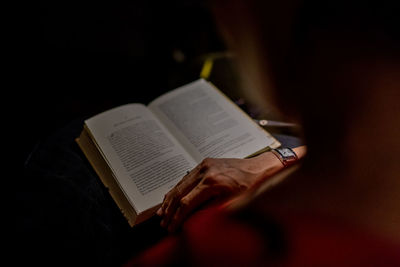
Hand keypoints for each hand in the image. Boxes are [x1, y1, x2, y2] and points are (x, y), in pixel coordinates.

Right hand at [156, 151, 284, 231]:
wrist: (260, 168)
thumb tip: (196, 223)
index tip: (172, 228)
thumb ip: (213, 211)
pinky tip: (172, 198)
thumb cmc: (250, 186)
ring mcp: (204, 165)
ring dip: (170, 200)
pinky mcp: (205, 163)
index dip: (176, 218)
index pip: (186, 203)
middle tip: (163, 223)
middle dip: (169, 210)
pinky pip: (186, 178)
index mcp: (212, 182)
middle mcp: (205, 171)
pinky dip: (177, 189)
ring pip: (180, 184)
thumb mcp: (234, 203)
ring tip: (162, 213)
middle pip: (179, 193)